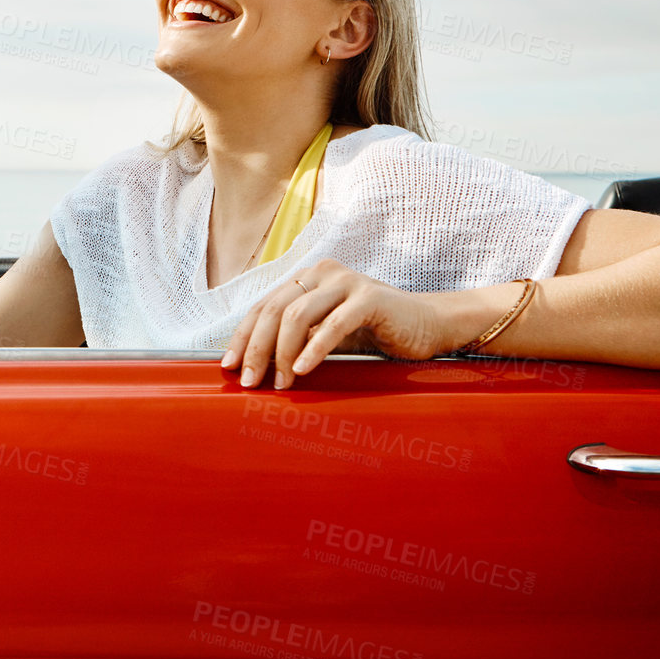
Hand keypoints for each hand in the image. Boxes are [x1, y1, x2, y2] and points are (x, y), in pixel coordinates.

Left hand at [219, 259, 455, 388]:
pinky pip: (332, 325)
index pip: (262, 307)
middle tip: (250, 383)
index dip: (242, 337)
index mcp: (307, 279)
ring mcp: (345, 282)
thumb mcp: (327, 334)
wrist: (430, 325)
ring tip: (280, 384)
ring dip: (282, 354)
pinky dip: (313, 350)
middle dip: (256, 349)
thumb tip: (256, 366)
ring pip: (296, 316)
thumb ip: (297, 340)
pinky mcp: (369, 298)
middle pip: (273, 311)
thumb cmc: (375, 332)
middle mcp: (322, 274)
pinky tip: (301, 370)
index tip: (229, 366)